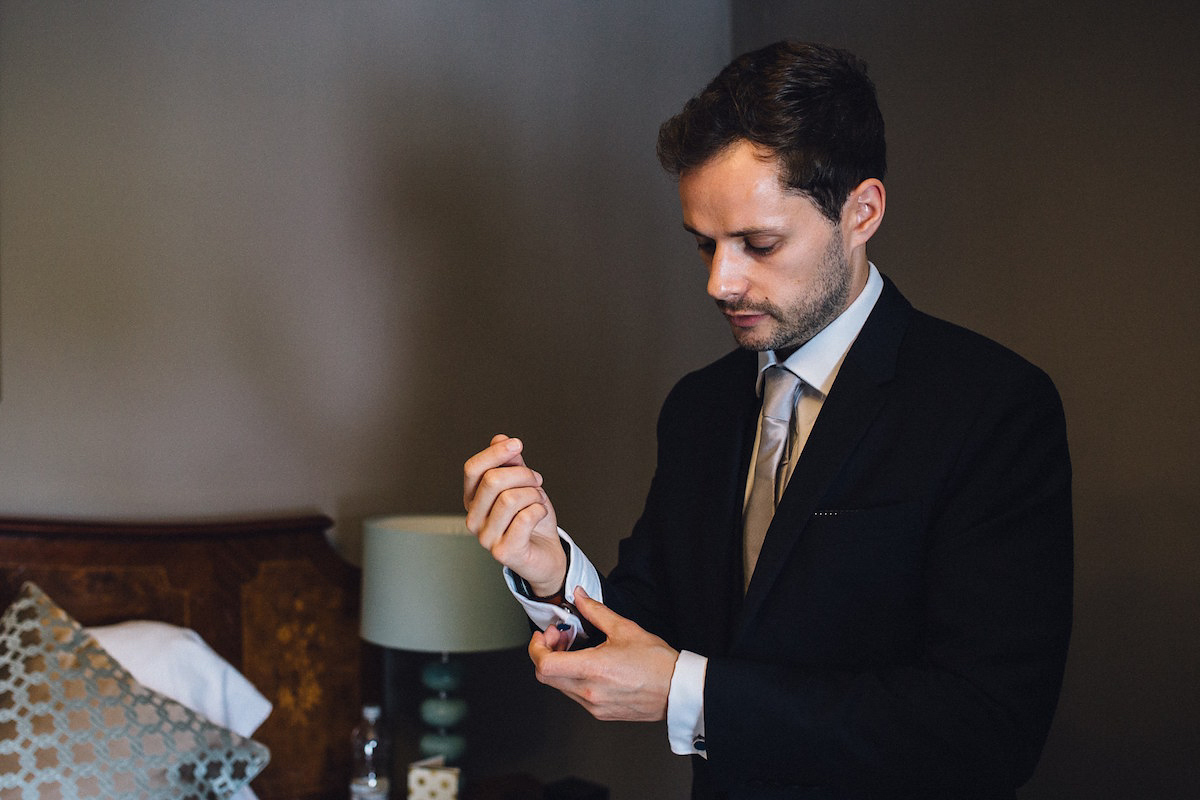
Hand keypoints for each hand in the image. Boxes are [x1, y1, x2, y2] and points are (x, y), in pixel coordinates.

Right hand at [464, 434, 564, 594]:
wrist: (546, 553)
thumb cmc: (531, 519)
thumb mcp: (522, 484)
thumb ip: (510, 463)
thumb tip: (499, 439)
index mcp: (473, 500)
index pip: (473, 469)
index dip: (495, 452)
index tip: (517, 444)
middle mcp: (473, 519)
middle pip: (492, 480)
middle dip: (523, 474)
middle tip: (536, 480)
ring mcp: (485, 538)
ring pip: (510, 498)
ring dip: (533, 494)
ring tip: (538, 500)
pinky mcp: (503, 553)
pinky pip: (524, 518)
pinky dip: (539, 510)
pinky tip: (539, 515)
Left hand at [529, 588, 677, 721]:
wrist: (677, 690)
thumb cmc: (656, 662)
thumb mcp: (624, 628)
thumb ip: (595, 611)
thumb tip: (579, 595)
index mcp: (592, 669)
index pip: (544, 665)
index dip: (537, 648)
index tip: (544, 635)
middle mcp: (589, 691)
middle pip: (546, 676)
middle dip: (547, 653)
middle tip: (561, 637)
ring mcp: (593, 705)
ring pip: (559, 686)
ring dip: (560, 665)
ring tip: (576, 648)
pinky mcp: (600, 713)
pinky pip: (575, 695)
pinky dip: (572, 677)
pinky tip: (588, 664)